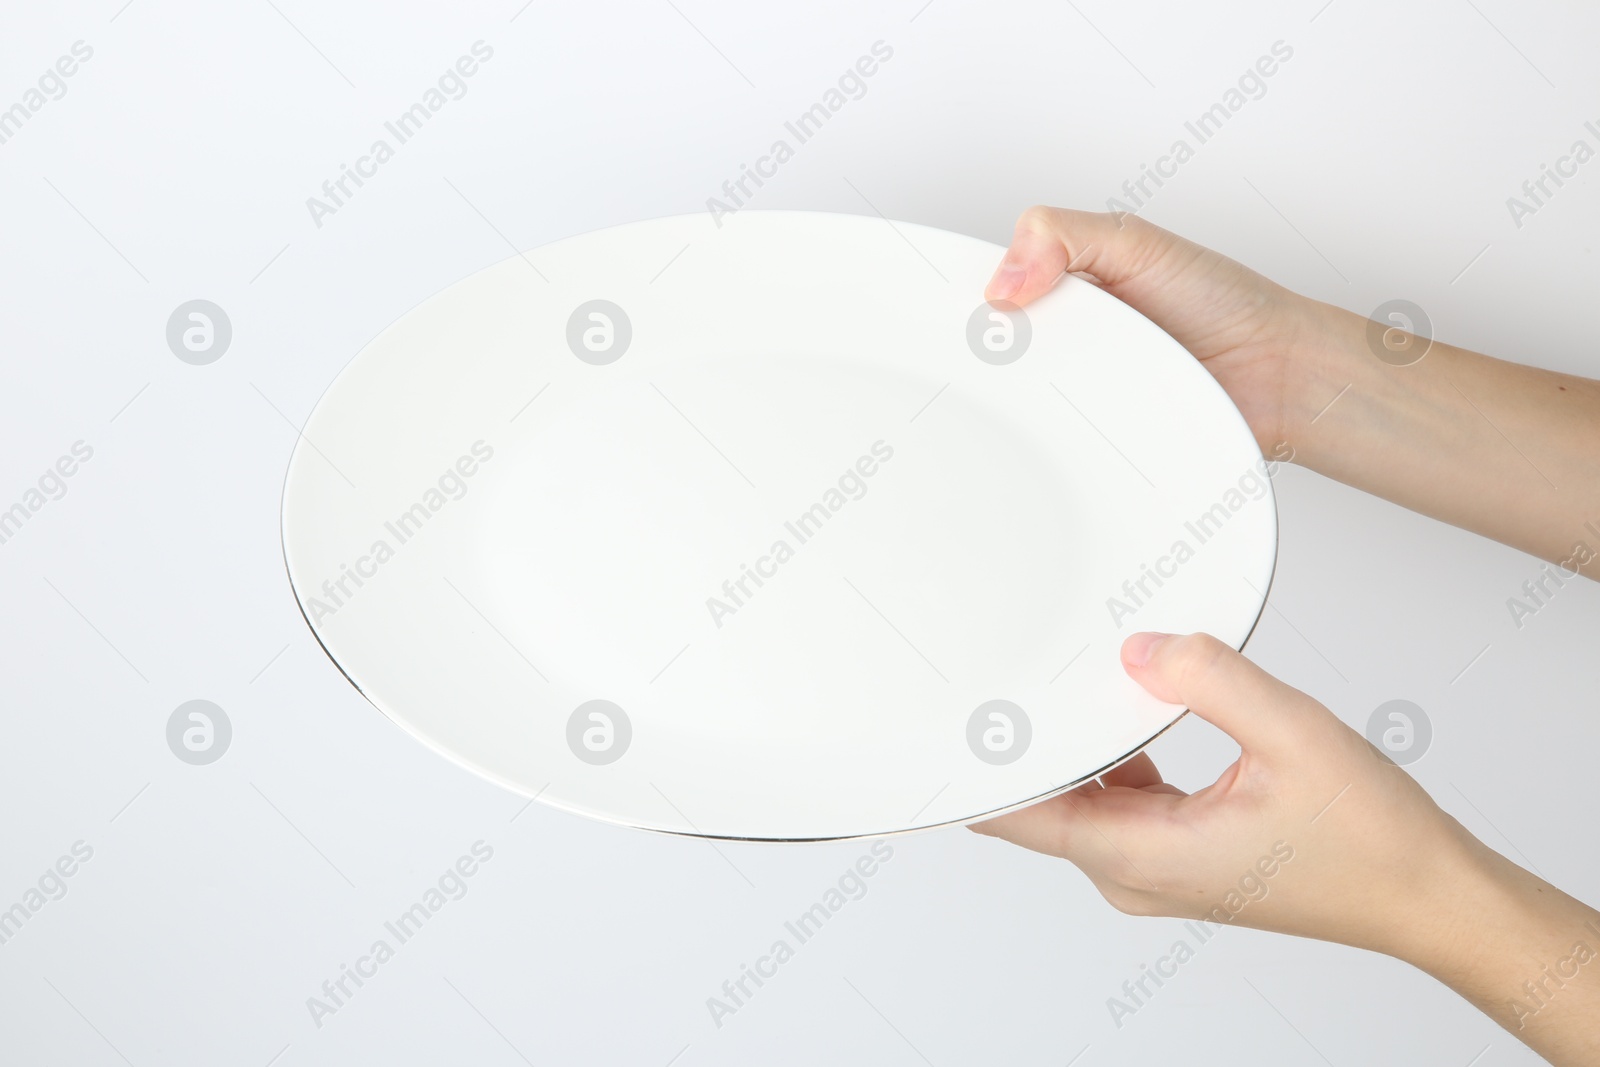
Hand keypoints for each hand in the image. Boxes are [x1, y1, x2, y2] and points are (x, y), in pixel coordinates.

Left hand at [972, 632, 1599, 1062]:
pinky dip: (1111, 757)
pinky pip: (1115, 800)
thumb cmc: (1373, 841)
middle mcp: (1134, 875)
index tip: (945, 720)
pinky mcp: (1176, 856)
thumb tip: (1142, 649)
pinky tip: (1129, 712)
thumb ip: (1210, 679)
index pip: (1017, 816)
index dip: (974, 770)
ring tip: (1062, 680)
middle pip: (1038, 804)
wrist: (1428, 896)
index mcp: (1143, 857)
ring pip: (1078, 799)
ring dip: (1071, 745)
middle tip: (1000, 669)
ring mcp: (1153, 871)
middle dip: (1021, 742)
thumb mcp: (1293, 734)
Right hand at [984, 207, 1599, 575]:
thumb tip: (1003, 280)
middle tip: (992, 351)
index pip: (987, 291)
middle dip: (979, 356)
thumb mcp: (1136, 242)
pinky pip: (1051, 446)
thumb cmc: (1222, 305)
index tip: (954, 311)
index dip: (962, 301)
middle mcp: (1060, 343)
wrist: (1277, 376)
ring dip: (1012, 404)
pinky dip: (1044, 442)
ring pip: (1013, 406)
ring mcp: (1073, 396)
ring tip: (1027, 390)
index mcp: (1060, 287)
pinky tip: (1051, 430)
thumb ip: (1062, 235)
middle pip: (988, 354)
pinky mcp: (1090, 443)